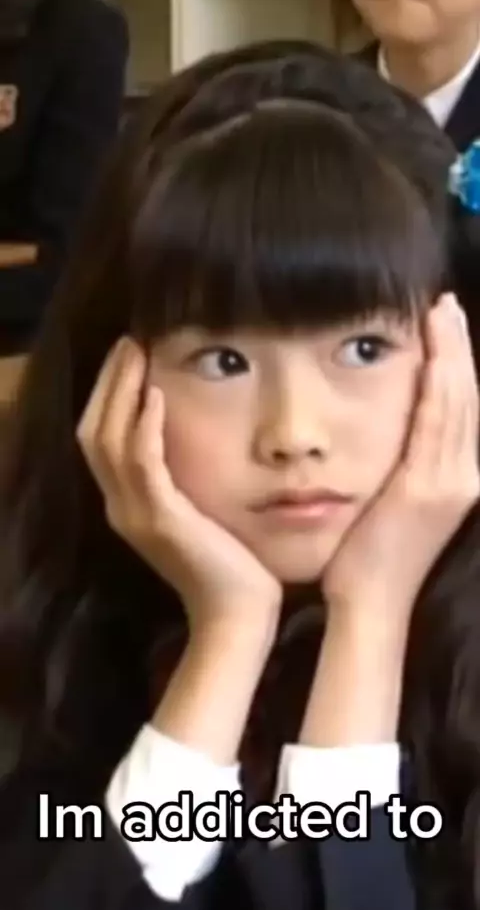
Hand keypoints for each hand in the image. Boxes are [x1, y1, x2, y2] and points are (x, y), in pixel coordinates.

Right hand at [76, 338, 281, 633]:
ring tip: (138, 353)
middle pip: (93, 432)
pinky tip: (155, 396)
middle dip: (109, 382)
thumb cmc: (232, 567)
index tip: (129, 357)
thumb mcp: (202, 515)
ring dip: (122, 391)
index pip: (101, 439)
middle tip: (129, 341)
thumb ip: (189, 482)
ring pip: (109, 440)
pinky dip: (144, 426)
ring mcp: (135, 515)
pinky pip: (142, 464)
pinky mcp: (161, 520)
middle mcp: (121, 508)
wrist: (237, 616)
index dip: (109, 395)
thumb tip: (203, 442)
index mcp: (128, 506)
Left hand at [322, 295, 479, 621]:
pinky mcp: (427, 488)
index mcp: (456, 480)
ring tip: (439, 313)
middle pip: (466, 398)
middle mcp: (463, 478)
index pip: (460, 409)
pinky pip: (436, 424)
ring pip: (457, 403)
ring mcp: (450, 483)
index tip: (442, 326)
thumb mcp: (392, 505)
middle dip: (457, 347)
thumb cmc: (368, 561)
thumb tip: (388, 435)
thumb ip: (399, 468)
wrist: (369, 605)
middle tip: (444, 304)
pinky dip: (437, 385)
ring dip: (450, 354)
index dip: (455, 364)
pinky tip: (431, 354)